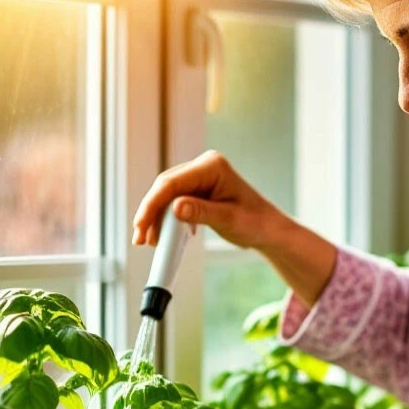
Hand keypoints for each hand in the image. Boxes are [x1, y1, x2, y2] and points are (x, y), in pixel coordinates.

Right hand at [132, 150, 281, 250]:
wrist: (268, 229)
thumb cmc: (255, 222)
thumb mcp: (228, 220)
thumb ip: (202, 212)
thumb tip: (174, 208)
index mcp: (212, 166)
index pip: (172, 183)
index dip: (152, 204)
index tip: (141, 225)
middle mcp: (203, 167)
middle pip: (164, 188)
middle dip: (150, 214)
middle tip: (140, 239)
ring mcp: (199, 177)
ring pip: (166, 196)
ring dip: (155, 218)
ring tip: (149, 241)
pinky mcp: (197, 189)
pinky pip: (174, 201)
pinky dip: (166, 219)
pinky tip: (162, 235)